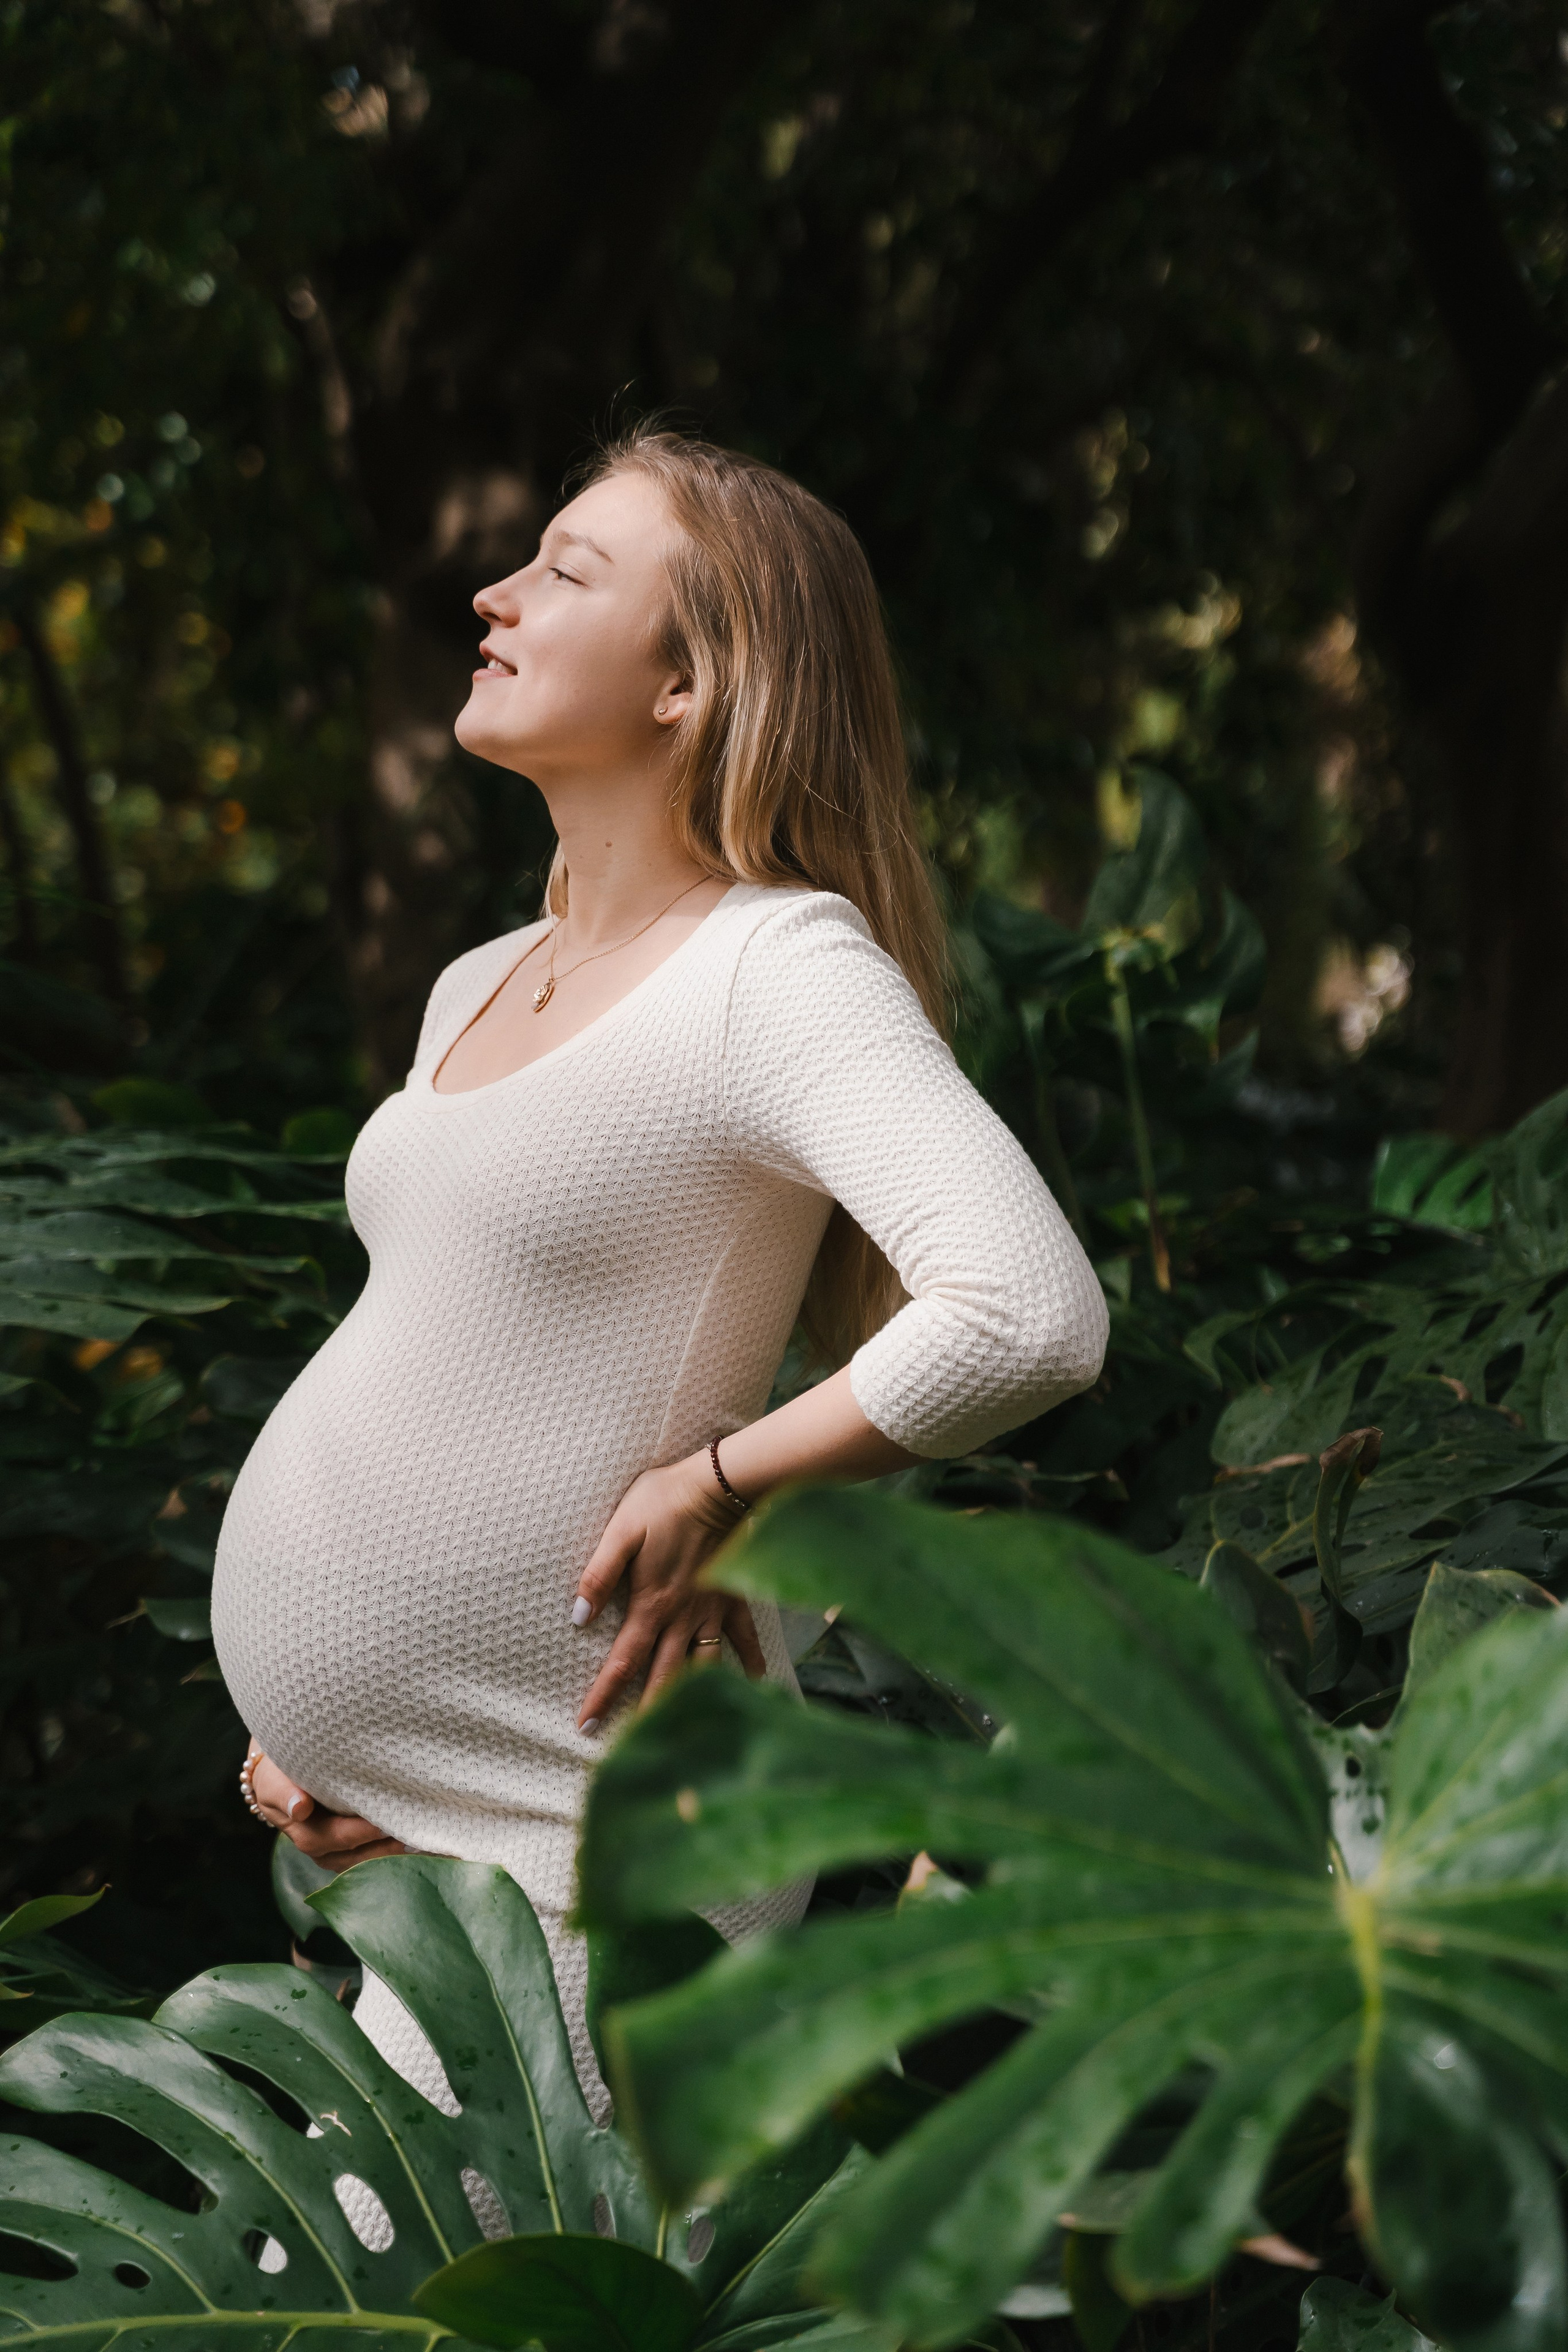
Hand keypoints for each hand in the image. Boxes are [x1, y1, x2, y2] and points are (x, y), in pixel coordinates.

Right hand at [247, 1748, 405, 1871]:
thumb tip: (300, 1807)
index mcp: (303, 1833)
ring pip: (366, 1861)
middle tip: (414, 1829)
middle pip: (356, 1856)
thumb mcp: (274, 1780)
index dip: (360, 1832)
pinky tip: (414, 1841)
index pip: (334, 1838)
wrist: (279, 1777)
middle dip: (384, 1846)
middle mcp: (322, 1849)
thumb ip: (284, 1793)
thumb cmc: (278, 1775)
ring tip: (418, 1836)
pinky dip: (391, 1849)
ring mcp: (336, 1852)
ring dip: (392, 1851)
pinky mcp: (350, 1848)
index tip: (385, 1821)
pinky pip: (371, 1855)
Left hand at [572, 1452, 763, 1729]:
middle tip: (630, 1749)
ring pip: (702, 1667)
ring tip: (687, 1733)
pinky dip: (751, 1662)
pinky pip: (746, 1638)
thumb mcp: (621, 1530)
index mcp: (651, 1605)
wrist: (720, 1485)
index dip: (603, 1695)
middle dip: (644, 1714)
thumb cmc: (665, 1501)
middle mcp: (682, 1618)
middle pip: (662, 1677)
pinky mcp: (734, 1597)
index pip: (622, 1662)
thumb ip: (599, 1573)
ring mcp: (712, 1610)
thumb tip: (578, 1616)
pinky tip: (757, 1683)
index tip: (586, 1726)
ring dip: (691, 1698)